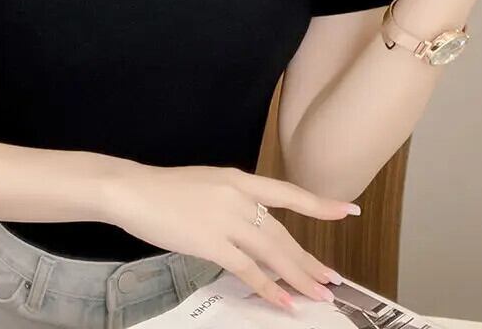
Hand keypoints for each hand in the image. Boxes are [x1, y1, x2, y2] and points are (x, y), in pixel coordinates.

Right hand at [102, 162, 357, 312]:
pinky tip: (283, 301)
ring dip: (298, 277)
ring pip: (273, 252)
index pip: (287, 193)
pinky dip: (268, 287)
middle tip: (332, 279)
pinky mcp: (210, 242)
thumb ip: (232, 202)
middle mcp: (238, 196)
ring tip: (319, 295)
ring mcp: (225, 219)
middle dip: (309, 259)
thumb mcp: (206, 184)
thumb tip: (252, 227)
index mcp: (238, 179)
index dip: (320, 204)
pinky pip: (247, 269)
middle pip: (283, 233)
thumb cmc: (164, 189)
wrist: (133, 190)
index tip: (349, 210)